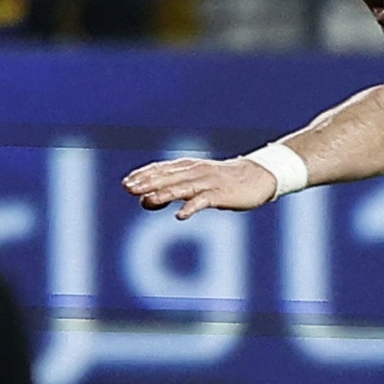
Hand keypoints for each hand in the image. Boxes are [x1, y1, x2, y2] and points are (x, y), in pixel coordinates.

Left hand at [122, 155, 280, 216]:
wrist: (257, 177)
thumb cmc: (223, 181)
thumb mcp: (196, 181)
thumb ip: (172, 189)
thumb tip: (145, 201)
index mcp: (188, 166)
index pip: (161, 168)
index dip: (143, 175)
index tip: (126, 183)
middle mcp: (195, 172)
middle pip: (167, 177)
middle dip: (147, 183)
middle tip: (128, 189)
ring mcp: (208, 182)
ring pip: (182, 188)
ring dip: (163, 194)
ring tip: (147, 201)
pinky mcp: (220, 194)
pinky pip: (204, 201)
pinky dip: (191, 207)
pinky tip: (181, 216)